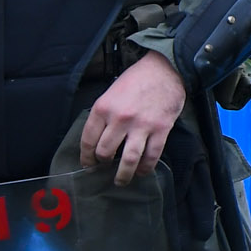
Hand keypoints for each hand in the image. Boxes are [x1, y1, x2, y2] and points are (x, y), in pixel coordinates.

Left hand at [80, 52, 187, 185]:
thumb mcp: (111, 93)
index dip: (86, 157)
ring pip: (128, 159)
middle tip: (106, 168)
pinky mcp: (161, 129)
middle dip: (103, 164)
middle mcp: (120, 118)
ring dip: (123, 175)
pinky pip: (152, 156)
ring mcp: (141, 125)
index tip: (88, 164)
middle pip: (105, 152)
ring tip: (121, 181)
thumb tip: (98, 141)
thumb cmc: (136, 80)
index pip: (88, 140)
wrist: (164, 69)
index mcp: (103, 108)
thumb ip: (103, 115)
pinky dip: (146, 168)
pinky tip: (142, 172)